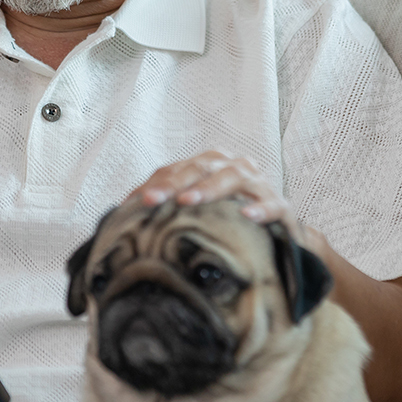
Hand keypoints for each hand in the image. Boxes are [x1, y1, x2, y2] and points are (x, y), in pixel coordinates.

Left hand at [125, 150, 293, 224]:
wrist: (279, 236)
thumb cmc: (231, 221)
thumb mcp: (200, 211)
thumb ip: (167, 206)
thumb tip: (120, 212)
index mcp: (212, 166)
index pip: (179, 169)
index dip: (157, 182)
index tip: (135, 201)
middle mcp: (235, 167)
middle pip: (202, 167)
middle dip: (175, 182)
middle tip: (153, 199)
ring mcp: (259, 184)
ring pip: (234, 177)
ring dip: (210, 188)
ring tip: (189, 200)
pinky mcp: (281, 206)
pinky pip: (272, 204)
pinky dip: (260, 208)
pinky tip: (247, 215)